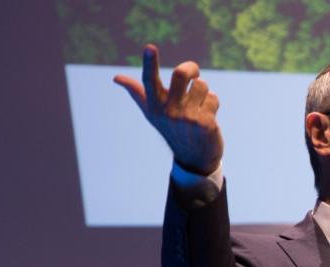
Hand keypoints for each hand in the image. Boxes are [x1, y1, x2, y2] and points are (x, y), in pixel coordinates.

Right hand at [113, 44, 223, 174]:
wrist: (195, 158)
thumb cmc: (172, 129)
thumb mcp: (153, 113)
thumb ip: (137, 93)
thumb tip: (116, 78)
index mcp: (154, 106)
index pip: (149, 81)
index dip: (150, 63)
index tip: (150, 47)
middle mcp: (169, 111)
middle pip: (182, 73)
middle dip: (192, 68)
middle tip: (194, 73)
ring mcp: (188, 118)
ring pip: (202, 85)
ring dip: (204, 92)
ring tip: (199, 106)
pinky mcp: (205, 123)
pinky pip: (213, 98)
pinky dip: (213, 104)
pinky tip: (208, 117)